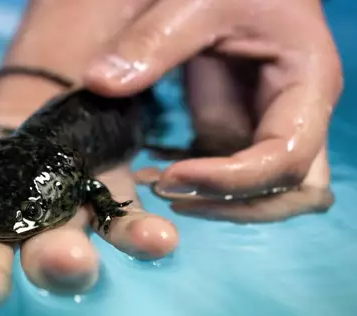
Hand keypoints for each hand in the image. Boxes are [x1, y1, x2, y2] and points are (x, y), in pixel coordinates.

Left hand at [84, 0, 341, 221]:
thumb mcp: (197, 0)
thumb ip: (154, 40)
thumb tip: (100, 82)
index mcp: (306, 86)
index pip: (286, 160)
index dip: (232, 180)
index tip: (172, 176)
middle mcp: (294, 118)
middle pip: (287, 193)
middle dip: (230, 204)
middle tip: (166, 189)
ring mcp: (264, 129)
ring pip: (261, 195)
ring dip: (213, 203)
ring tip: (154, 184)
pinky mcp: (234, 131)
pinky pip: (225, 178)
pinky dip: (193, 187)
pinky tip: (149, 174)